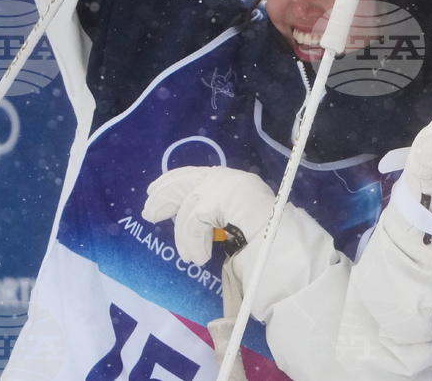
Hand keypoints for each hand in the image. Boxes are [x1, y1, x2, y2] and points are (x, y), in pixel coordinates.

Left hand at [142, 166, 273, 265]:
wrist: (283, 247)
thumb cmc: (265, 245)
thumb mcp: (234, 226)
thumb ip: (215, 218)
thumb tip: (183, 217)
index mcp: (235, 183)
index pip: (196, 175)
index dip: (172, 181)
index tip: (153, 191)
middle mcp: (231, 178)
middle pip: (187, 179)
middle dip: (165, 194)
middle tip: (148, 213)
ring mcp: (228, 186)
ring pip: (190, 204)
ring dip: (184, 234)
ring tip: (189, 257)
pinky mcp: (223, 198)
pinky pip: (195, 219)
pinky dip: (193, 241)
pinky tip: (199, 257)